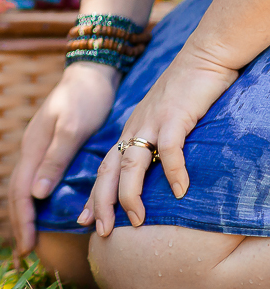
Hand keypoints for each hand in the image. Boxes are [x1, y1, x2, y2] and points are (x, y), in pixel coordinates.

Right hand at [8, 62, 118, 257]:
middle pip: (17, 192)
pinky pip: (36, 178)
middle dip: (19, 221)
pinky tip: (43, 207)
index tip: (28, 246)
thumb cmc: (84, 99)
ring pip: (24, 186)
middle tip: (25, 250)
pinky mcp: (49, 147)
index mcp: (33, 148)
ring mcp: (38, 147)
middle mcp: (31, 150)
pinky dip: (35, 199)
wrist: (90, 74)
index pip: (22, 192)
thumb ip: (55, 160)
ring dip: (25, 212)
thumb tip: (38, 194)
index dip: (24, 220)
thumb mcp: (72, 128)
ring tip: (30, 235)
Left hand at [81, 47, 235, 235]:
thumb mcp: (162, 120)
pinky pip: (170, 149)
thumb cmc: (186, 91)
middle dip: (102, 202)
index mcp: (129, 130)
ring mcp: (152, 122)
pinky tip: (179, 191)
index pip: (104, 167)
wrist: (203, 57)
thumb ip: (154, 143)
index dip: (94, 194)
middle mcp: (134, 127)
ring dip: (131, 194)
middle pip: (109, 170)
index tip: (85, 219)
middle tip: (100, 231)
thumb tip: (155, 173)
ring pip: (132, 163)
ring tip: (135, 220)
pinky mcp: (175, 116)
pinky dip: (173, 171)